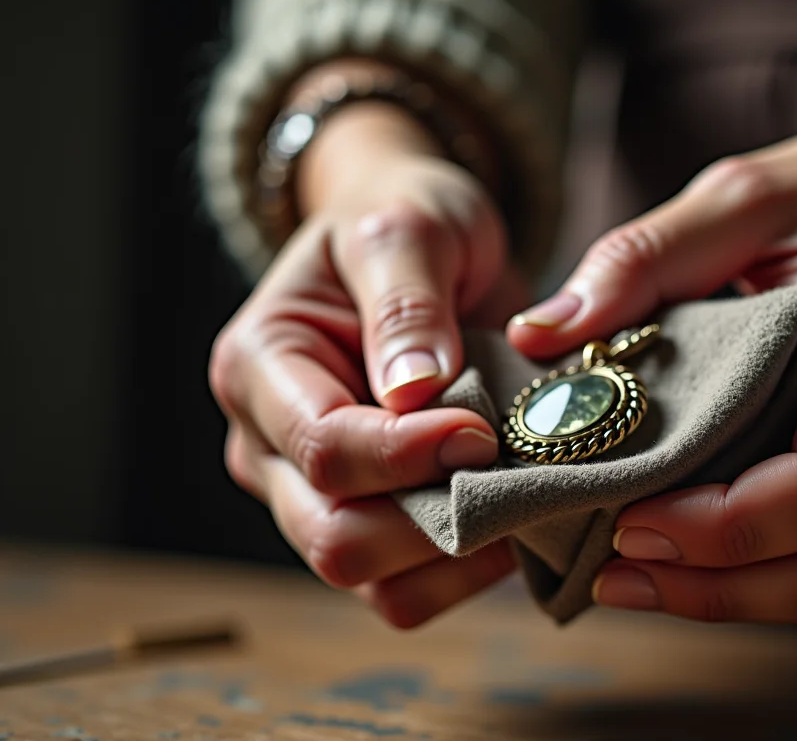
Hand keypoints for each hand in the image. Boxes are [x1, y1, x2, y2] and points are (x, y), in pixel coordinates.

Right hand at [210, 73, 524, 627]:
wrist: (416, 247)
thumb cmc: (403, 224)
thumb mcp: (409, 228)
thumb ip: (407, 303)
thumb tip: (413, 392)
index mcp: (258, 368)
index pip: (323, 449)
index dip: (409, 455)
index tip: (484, 428)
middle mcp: (268, 446)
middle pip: (338, 537)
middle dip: (436, 516)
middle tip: (512, 464)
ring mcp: (311, 495)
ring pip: (374, 581)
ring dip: (459, 552)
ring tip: (520, 490)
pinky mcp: (365, 523)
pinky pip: (407, 591)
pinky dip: (466, 571)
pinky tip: (513, 518)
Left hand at [508, 48, 796, 622]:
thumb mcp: (747, 192)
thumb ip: (641, 258)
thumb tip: (536, 336)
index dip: (719, 530)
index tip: (625, 523)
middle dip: (723, 588)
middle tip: (618, 573)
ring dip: (753, 594)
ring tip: (649, 576)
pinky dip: (793, 565)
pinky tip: (718, 545)